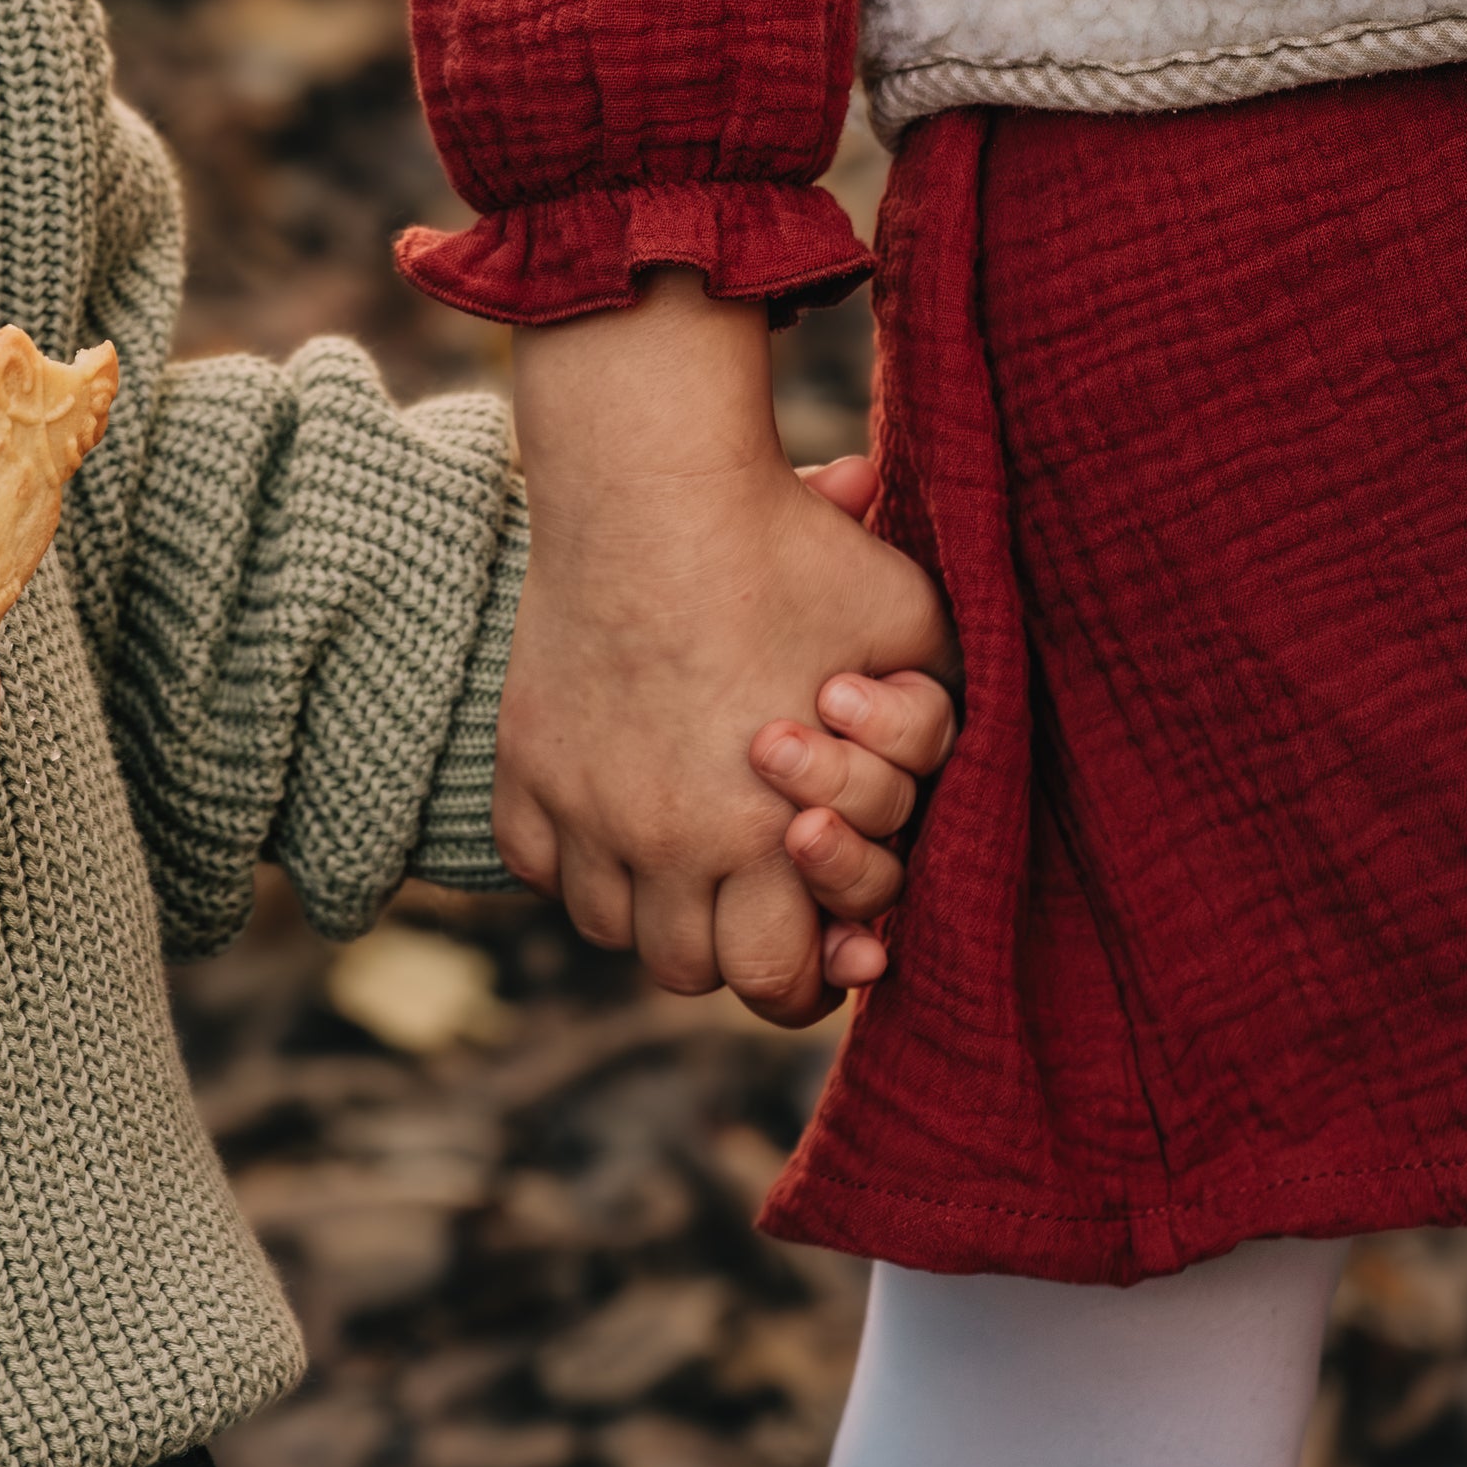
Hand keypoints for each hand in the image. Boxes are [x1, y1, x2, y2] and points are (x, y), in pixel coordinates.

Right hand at [502, 274, 958, 1027]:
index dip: (805, 975)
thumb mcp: (909, 628)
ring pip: (609, 925)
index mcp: (765, 834)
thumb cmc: (796, 552)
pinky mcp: (524, 766)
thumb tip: (942, 769)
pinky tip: (615, 811)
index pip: (776, 981)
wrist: (656, 485)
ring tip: (684, 852)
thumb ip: (937, 714)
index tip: (817, 941)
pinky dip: (574, 855)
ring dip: (649, 905)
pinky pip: (536, 863)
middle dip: (728, 947)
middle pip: (685, 972)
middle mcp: (664, 844)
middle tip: (749, 899)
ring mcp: (581, 809)